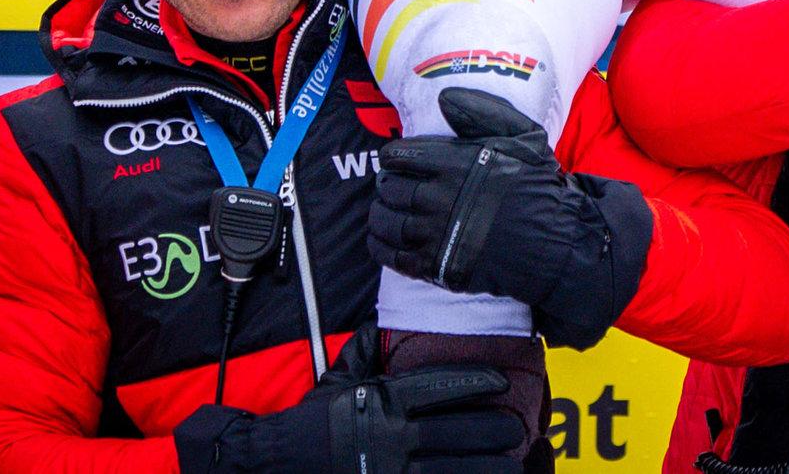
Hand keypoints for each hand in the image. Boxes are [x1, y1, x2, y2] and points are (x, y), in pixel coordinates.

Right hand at [214, 345, 528, 473]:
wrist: (272, 464)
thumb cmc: (312, 424)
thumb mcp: (341, 382)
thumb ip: (369, 356)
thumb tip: (391, 329)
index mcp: (380, 402)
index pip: (439, 386)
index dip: (477, 381)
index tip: (502, 379)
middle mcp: (389, 439)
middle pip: (459, 432)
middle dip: (496, 431)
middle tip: (516, 427)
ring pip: (457, 472)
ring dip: (491, 468)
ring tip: (513, 463)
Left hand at [369, 87, 648, 348]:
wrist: (554, 242)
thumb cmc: (538, 186)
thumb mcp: (522, 137)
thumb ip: (483, 112)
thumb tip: (445, 98)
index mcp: (455, 163)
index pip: (402, 156)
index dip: (393, 156)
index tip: (395, 159)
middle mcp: (439, 198)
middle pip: (391, 189)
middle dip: (386, 184)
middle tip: (389, 185)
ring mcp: (436, 235)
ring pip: (388, 222)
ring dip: (379, 214)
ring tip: (383, 210)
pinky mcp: (438, 266)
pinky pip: (395, 257)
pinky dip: (380, 247)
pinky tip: (379, 240)